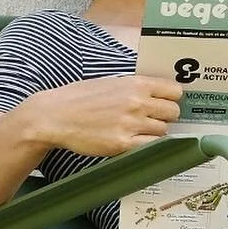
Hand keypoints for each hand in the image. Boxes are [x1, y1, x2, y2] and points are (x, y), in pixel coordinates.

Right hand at [25, 74, 184, 157]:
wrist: (53, 116)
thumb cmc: (79, 98)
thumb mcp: (110, 82)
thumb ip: (136, 87)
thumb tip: (160, 93)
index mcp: (135, 84)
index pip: (174, 91)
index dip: (172, 98)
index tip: (166, 102)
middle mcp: (136, 102)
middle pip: (173, 112)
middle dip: (165, 116)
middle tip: (153, 118)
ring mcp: (130, 124)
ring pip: (163, 130)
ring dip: (154, 131)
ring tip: (136, 129)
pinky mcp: (122, 144)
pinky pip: (150, 146)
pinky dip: (146, 145)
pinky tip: (133, 140)